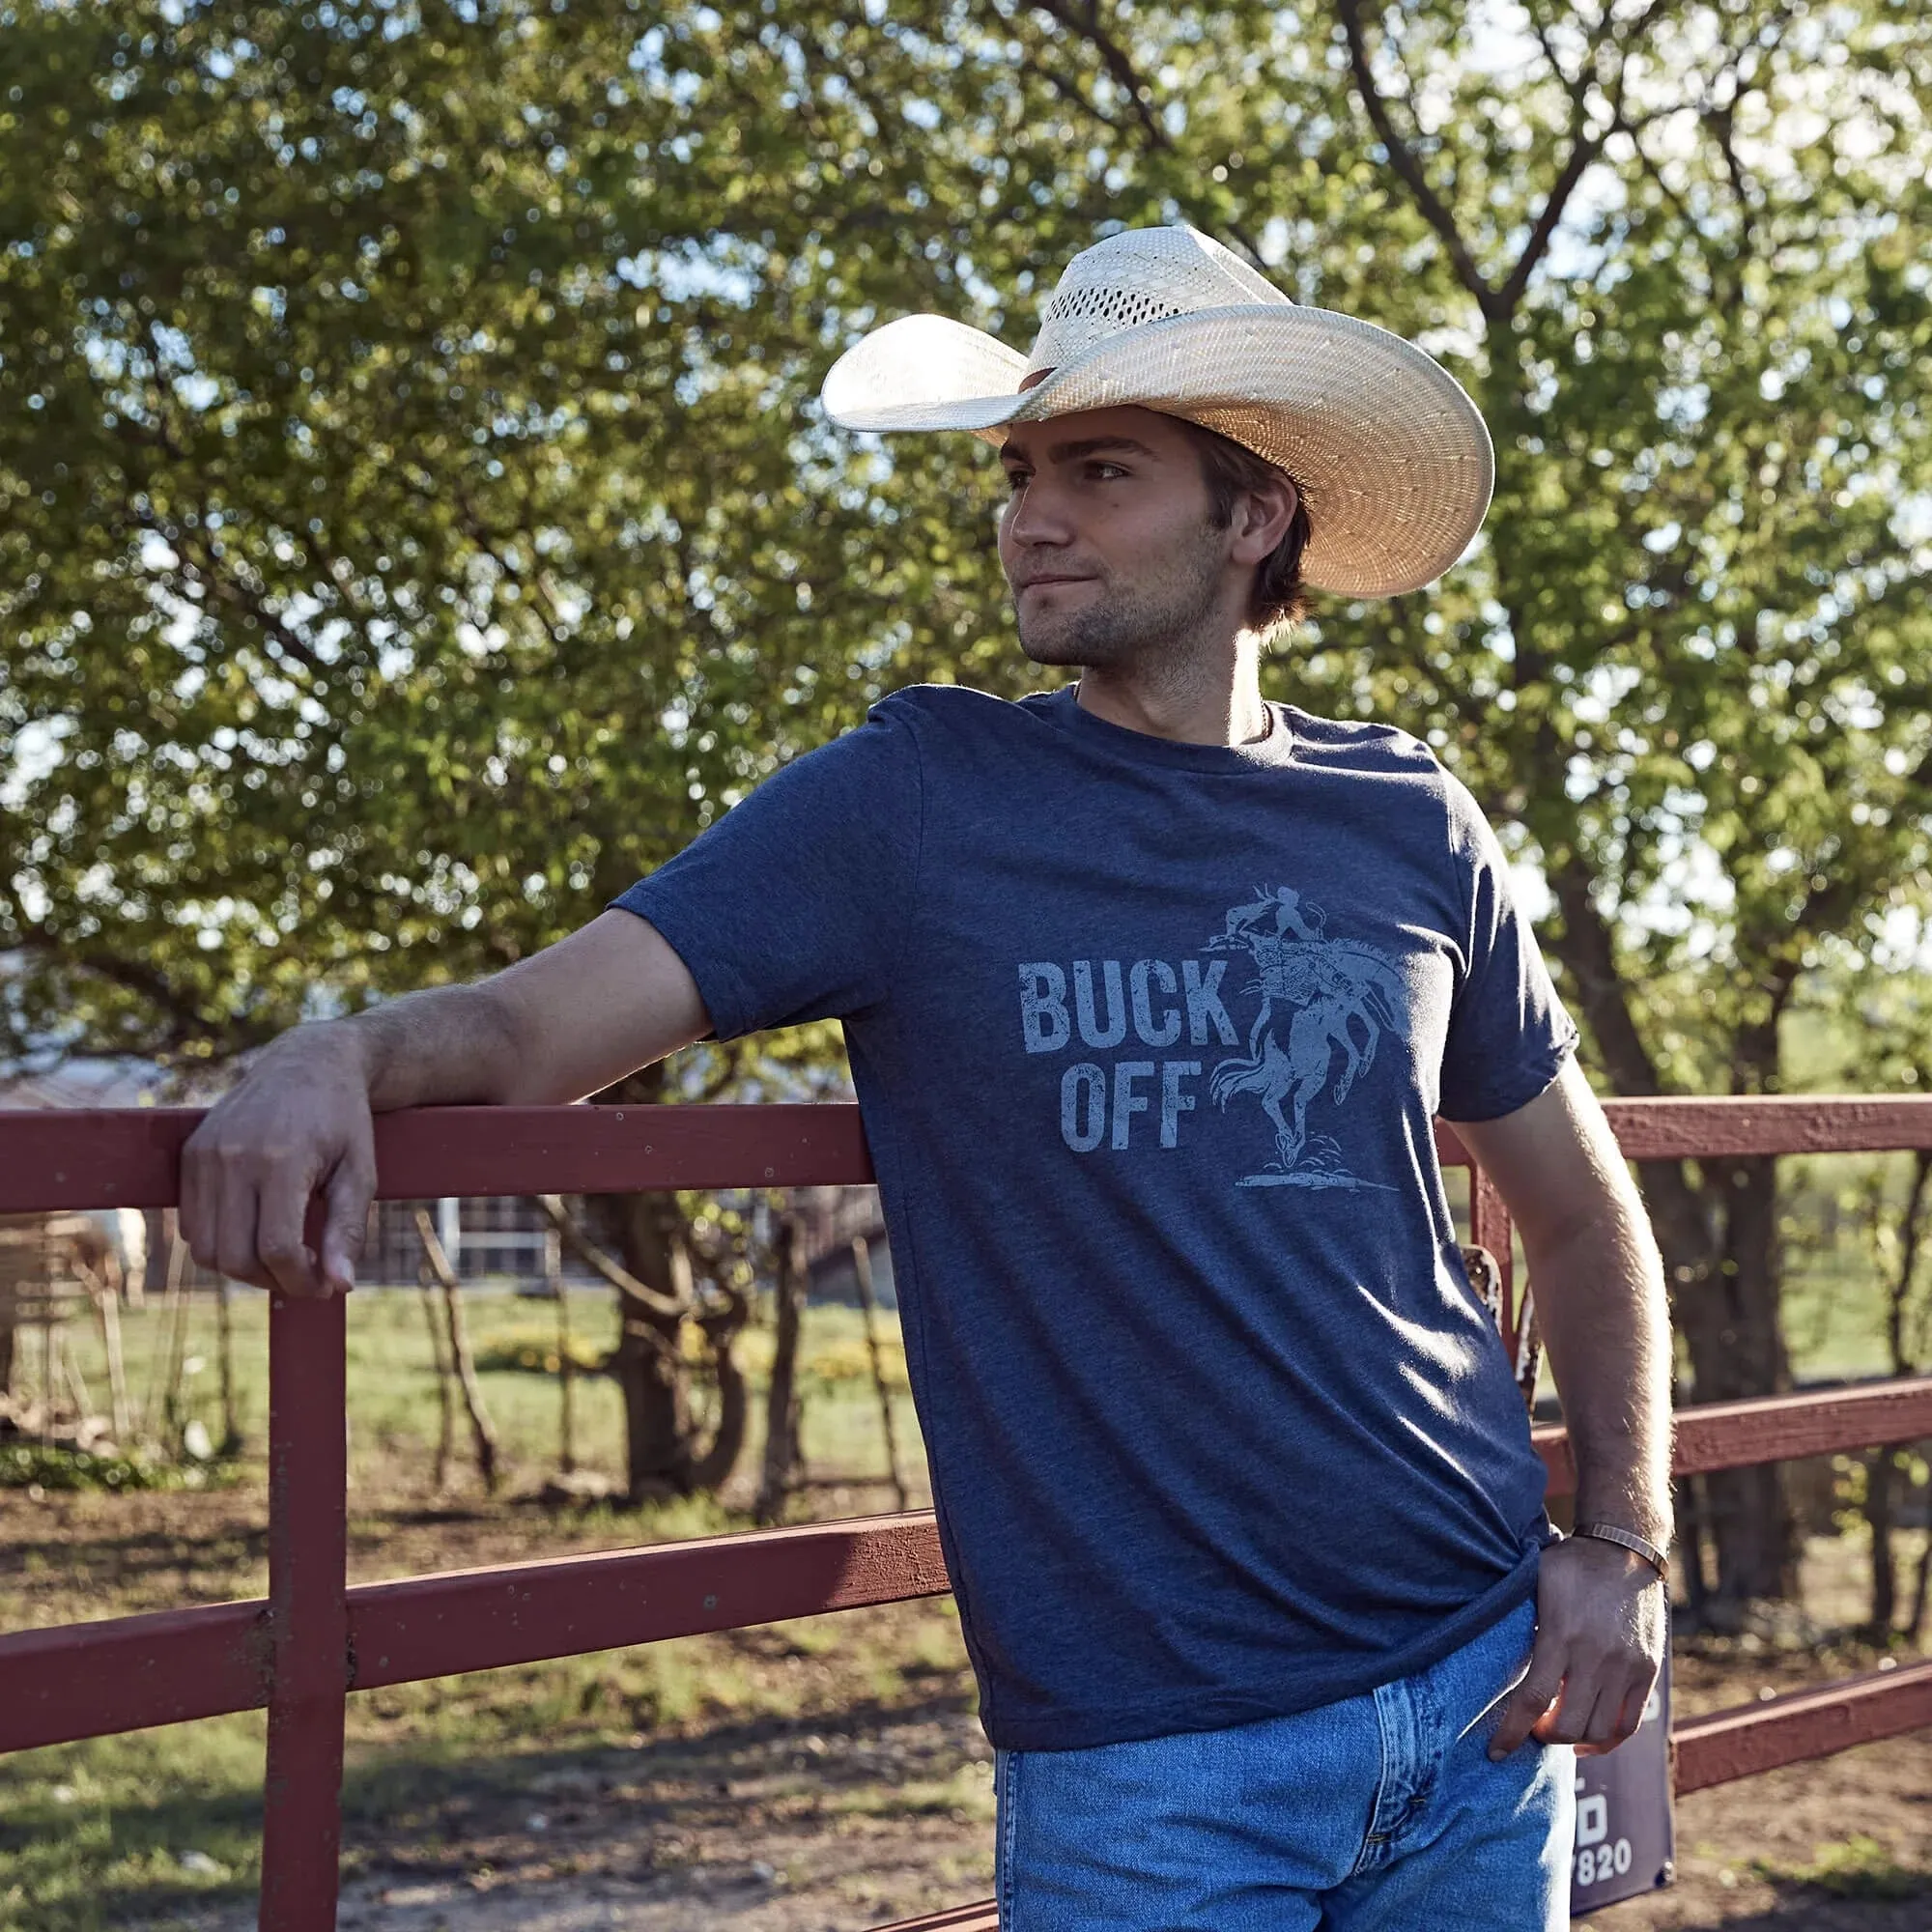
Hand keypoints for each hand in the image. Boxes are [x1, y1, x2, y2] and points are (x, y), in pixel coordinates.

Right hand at [179, 1025, 376, 1298]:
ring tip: (285, 1256)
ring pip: (206, 1248)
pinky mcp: (191, 1153)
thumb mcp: (361, 1172)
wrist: (310, 1063)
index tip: (326, 1286)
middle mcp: (233, 1157)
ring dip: (243, 1267)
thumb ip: (348, 1230)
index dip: (301, 1281)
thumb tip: (342, 1286)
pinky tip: (258, 1231)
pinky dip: (221, 1242)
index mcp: (281, 1160)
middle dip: (272, 1281)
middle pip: (235, 1257)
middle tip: (307, 1274)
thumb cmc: (344, 1121)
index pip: (277, 1249)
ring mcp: (205, 1154)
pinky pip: (192, 1224)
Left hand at [1489, 1535, 1665, 1759]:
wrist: (1624, 1549)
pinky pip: (1627, 1724)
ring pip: (1597, 1731)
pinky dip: (1605, 1740)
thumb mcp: (1534, 1583)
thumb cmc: (1570, 1565)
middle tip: (1531, 1729)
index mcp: (1561, 1634)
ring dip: (1573, 1739)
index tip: (1495, 1752)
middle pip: (1567, 1726)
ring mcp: (1626, 1666)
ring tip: (1556, 1727)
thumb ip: (1520, 1623)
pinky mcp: (1647, 1671)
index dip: (1512, 1732)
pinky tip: (1587, 1738)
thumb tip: (1486, 1655)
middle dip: (1543, 1736)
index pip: (1532, 1699)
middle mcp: (1596, 1656)